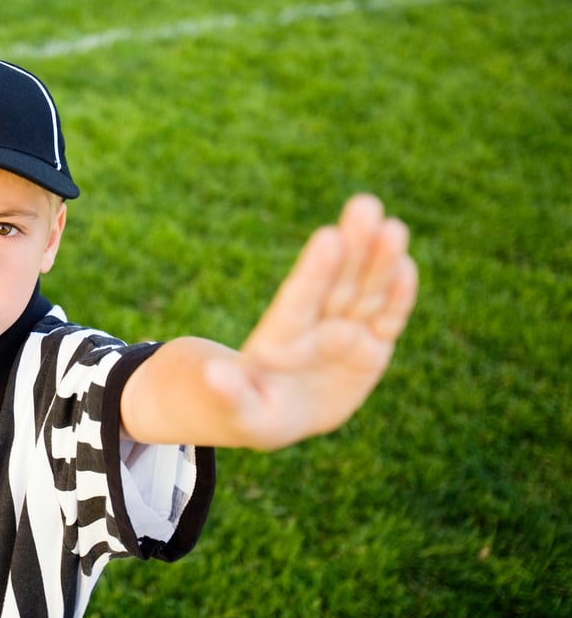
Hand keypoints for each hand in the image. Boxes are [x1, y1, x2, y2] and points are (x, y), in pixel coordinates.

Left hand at [204, 194, 418, 448]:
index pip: (298, 299)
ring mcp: (343, 335)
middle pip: (335, 283)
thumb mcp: (235, 411)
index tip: (327, 237)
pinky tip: (406, 265)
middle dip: (352, 246)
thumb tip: (212, 374)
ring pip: (365, 293)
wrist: (272, 413)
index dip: (314, 270)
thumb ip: (227, 393)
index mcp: (278, 340)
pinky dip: (398, 296)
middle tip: (364, 205)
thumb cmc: (246, 410)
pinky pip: (386, 319)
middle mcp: (313, 328)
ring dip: (380, 261)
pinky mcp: (370, 349)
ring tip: (391, 227)